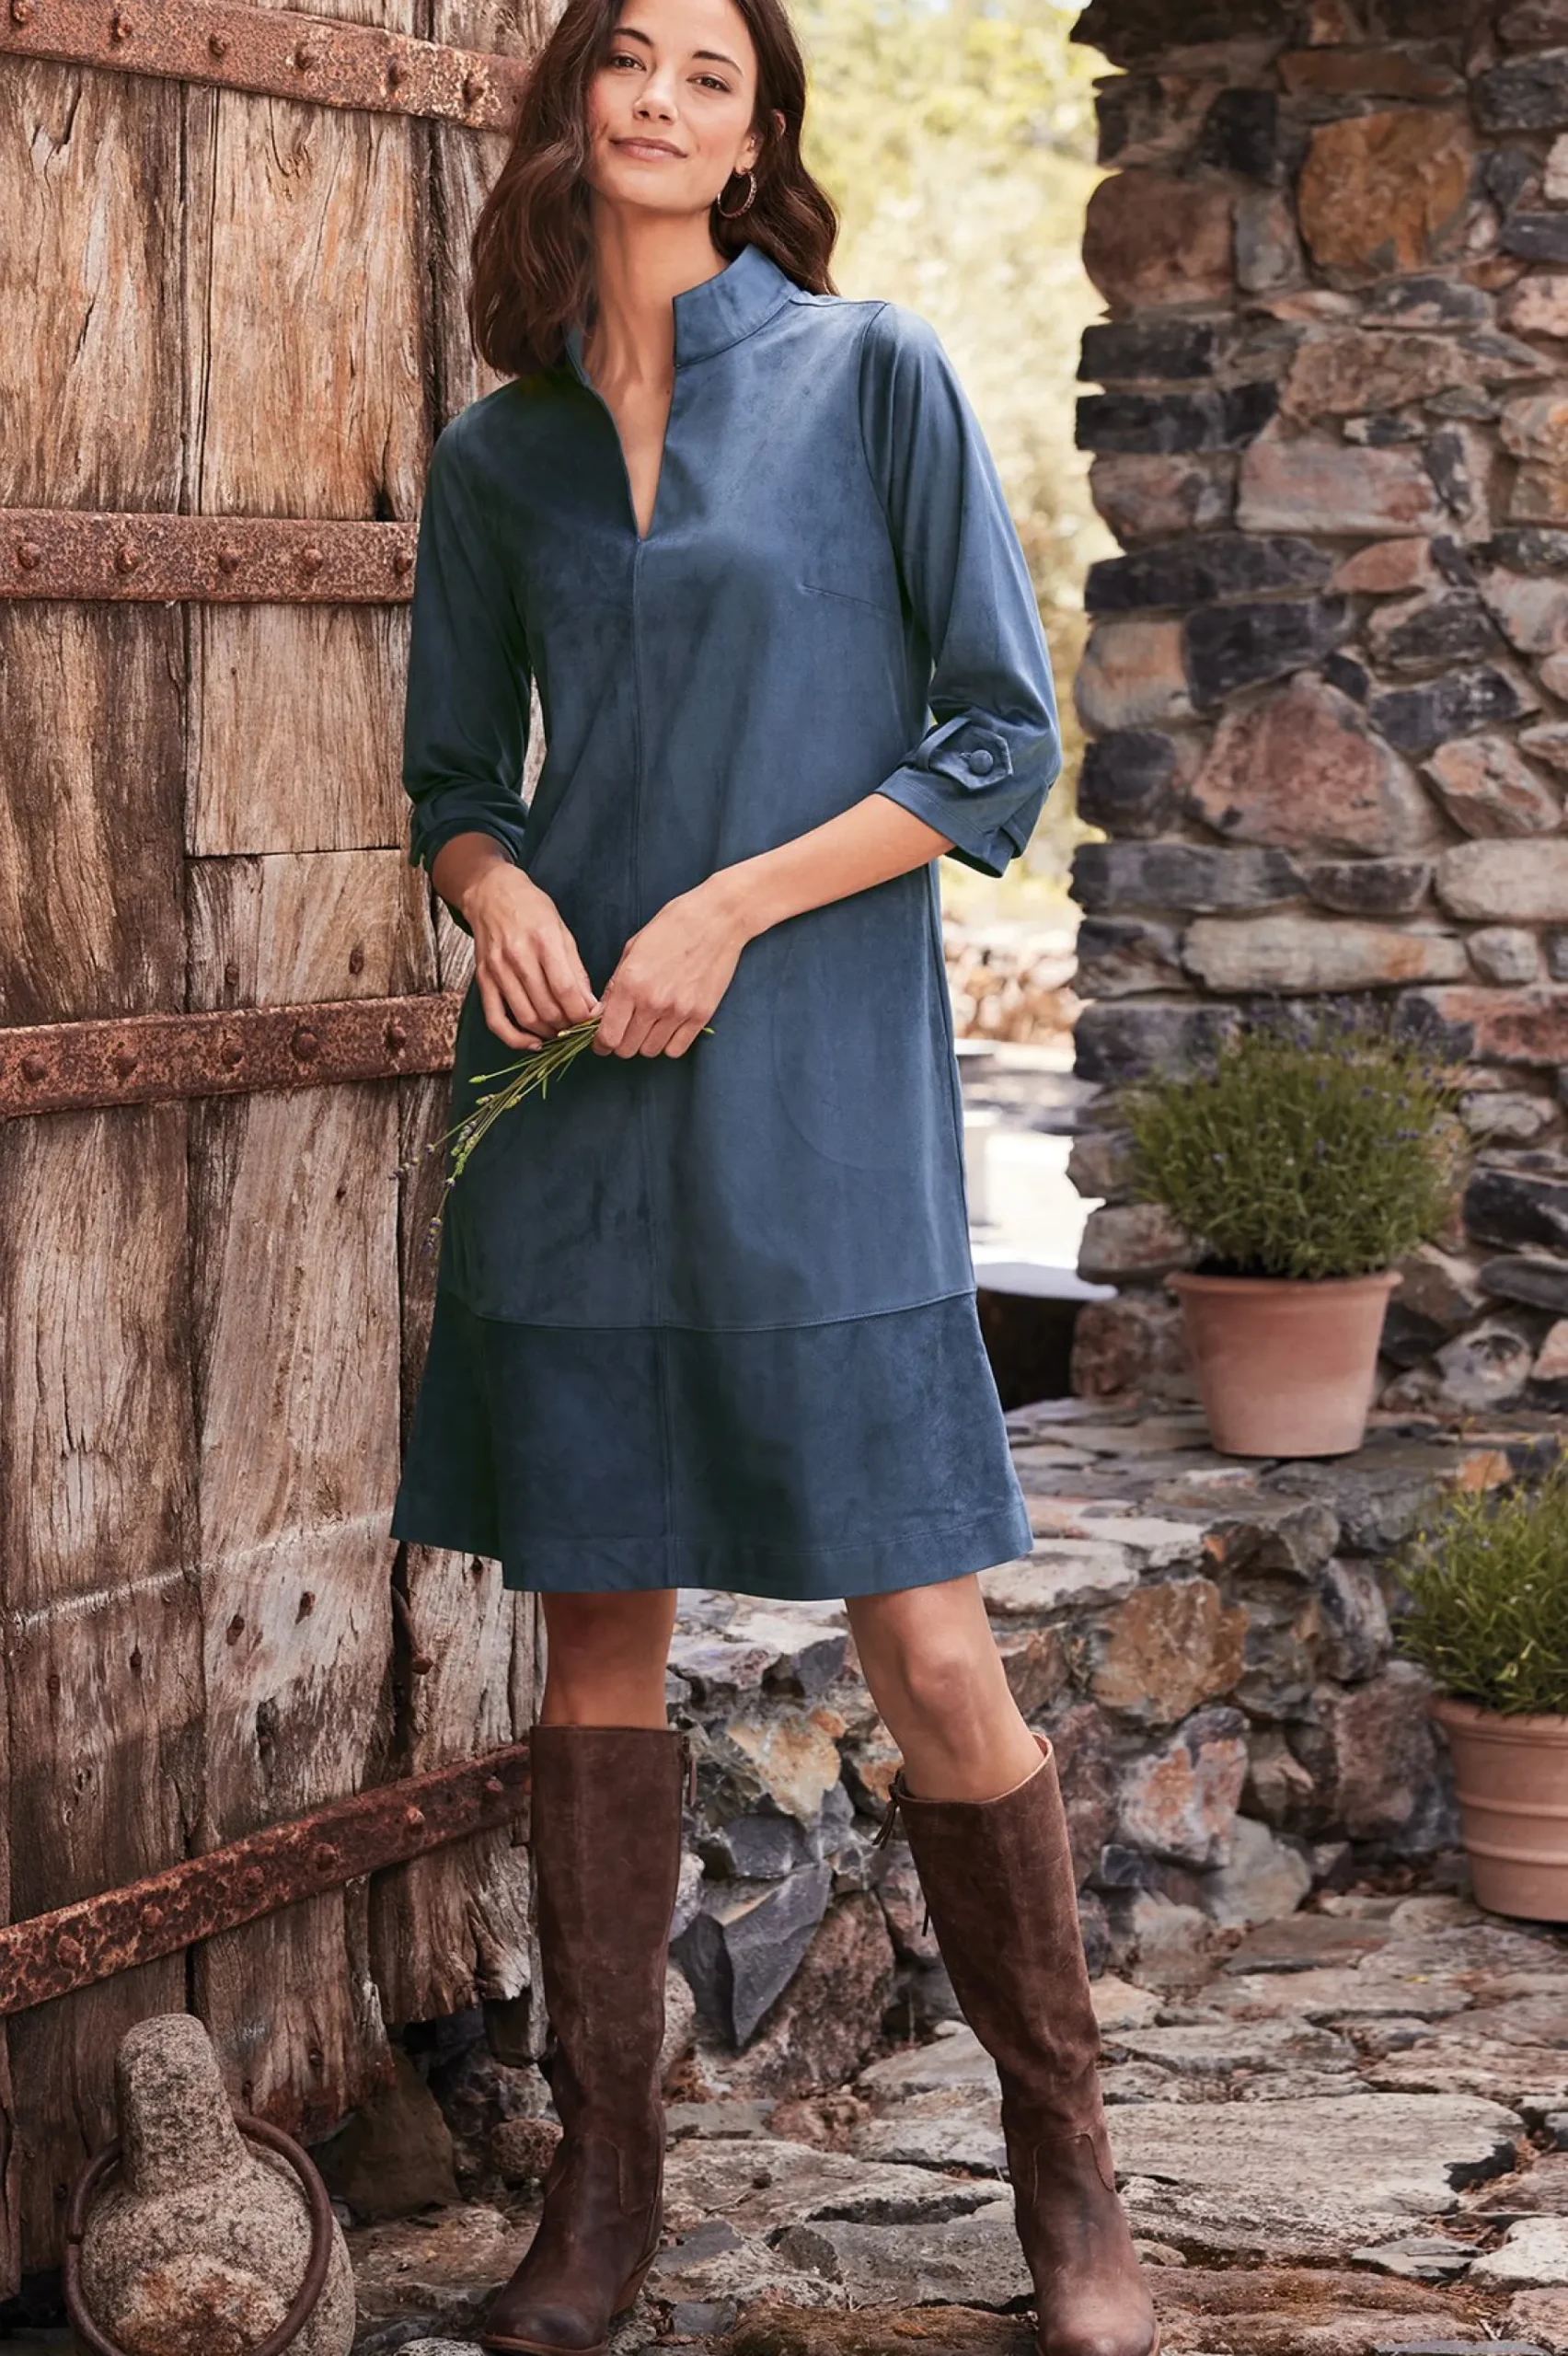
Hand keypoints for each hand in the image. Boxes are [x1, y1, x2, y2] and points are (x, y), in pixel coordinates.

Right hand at [461, 862, 598, 1051]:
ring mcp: (497, 970)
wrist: (490, 893)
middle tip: (579, 1027)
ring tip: (561, 1032)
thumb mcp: (561, 930)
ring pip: (525, 1017)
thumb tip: (590, 1004)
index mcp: (543, 940)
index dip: (582, 1013)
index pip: (565, 989)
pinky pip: (495, 1020)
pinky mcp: (483, 980)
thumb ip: (576, 969)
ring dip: (547, 1033)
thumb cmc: (531, 908)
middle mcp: (517, 956)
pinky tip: (532, 1042)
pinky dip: (514, 1038)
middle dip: (568, 1025)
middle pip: (547, 1007)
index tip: (592, 1021)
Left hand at [593, 879, 749, 1057]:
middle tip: (625, 1031)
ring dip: (645, 1042)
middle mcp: (653, 1002)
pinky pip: (676, 1049)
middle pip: (627, 1049)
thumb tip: (601, 1014)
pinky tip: (668, 1027)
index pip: (607, 1035)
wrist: (716, 918)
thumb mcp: (633, 949)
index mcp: (630, 983)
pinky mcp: (701, 1016)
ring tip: (648, 1025)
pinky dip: (668, 1043)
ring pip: (650, 1051)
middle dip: (621, 1043)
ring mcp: (678, 1012)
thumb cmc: (672, 927)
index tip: (602, 1043)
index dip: (600, 1044)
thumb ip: (615, 985)